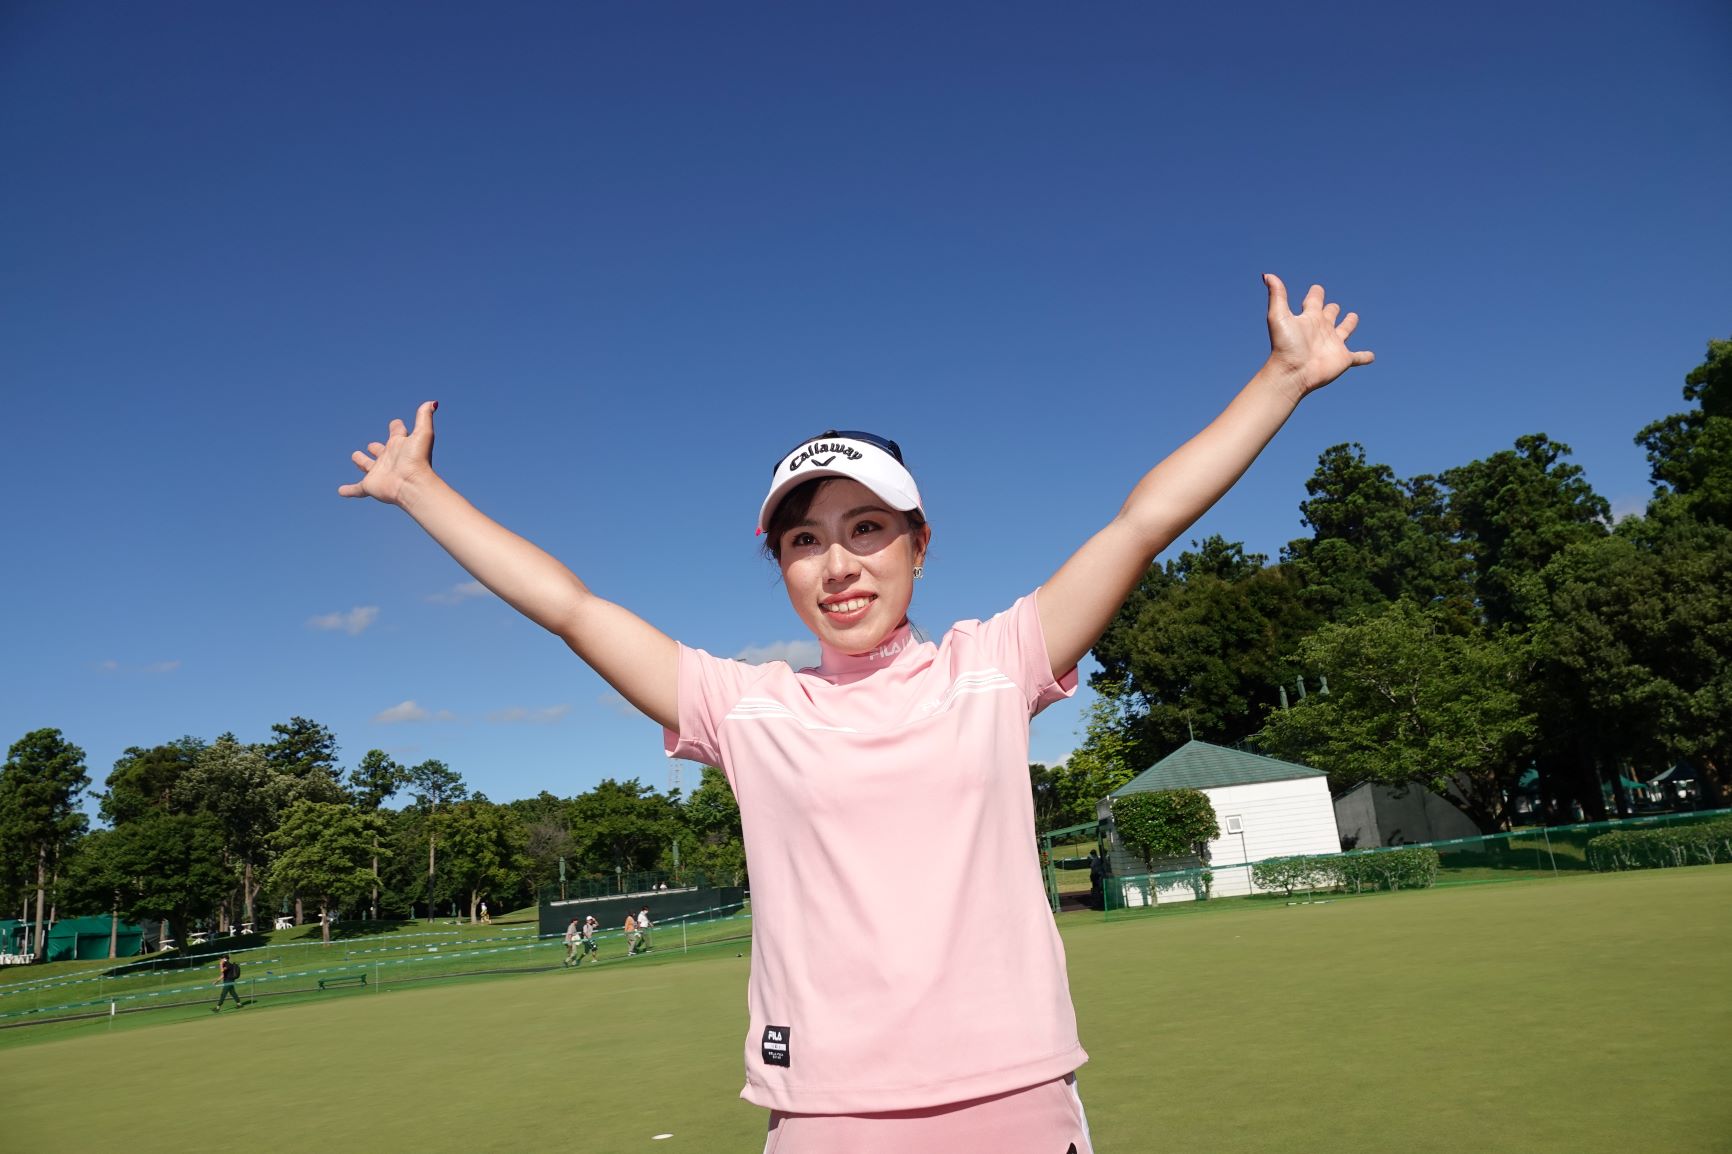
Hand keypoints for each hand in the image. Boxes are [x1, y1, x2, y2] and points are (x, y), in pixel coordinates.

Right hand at [339, 401, 437, 504]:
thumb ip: (424, 416)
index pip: (397, 432)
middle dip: (376, 448)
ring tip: (356, 457)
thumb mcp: (423, 434)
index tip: (397, 424)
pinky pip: (357, 489)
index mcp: (399, 445)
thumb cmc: (418, 459)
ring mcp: (379, 473)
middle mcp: (389, 459)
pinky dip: (349, 490)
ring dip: (362, 462)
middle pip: (381, 451)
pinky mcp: (370, 486)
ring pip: (368, 467)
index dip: (397, 427)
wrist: (412, 485)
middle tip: (372, 445)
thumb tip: (433, 402)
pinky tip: (341, 491)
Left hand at [1263, 275, 1373, 396]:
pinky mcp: (1343, 359)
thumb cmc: (1284, 345)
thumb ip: (1277, 294)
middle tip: (1333, 307)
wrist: (1292, 372)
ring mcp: (1333, 344)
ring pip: (1344, 331)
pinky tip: (1371, 357)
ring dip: (1349, 324)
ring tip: (1353, 317)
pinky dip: (1364, 357)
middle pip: (1330, 314)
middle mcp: (1322, 329)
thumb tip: (1267, 274)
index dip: (1316, 294)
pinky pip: (1357, 357)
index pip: (1314, 300)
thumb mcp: (1279, 316)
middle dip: (1332, 309)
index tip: (1316, 289)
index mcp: (1309, 318)